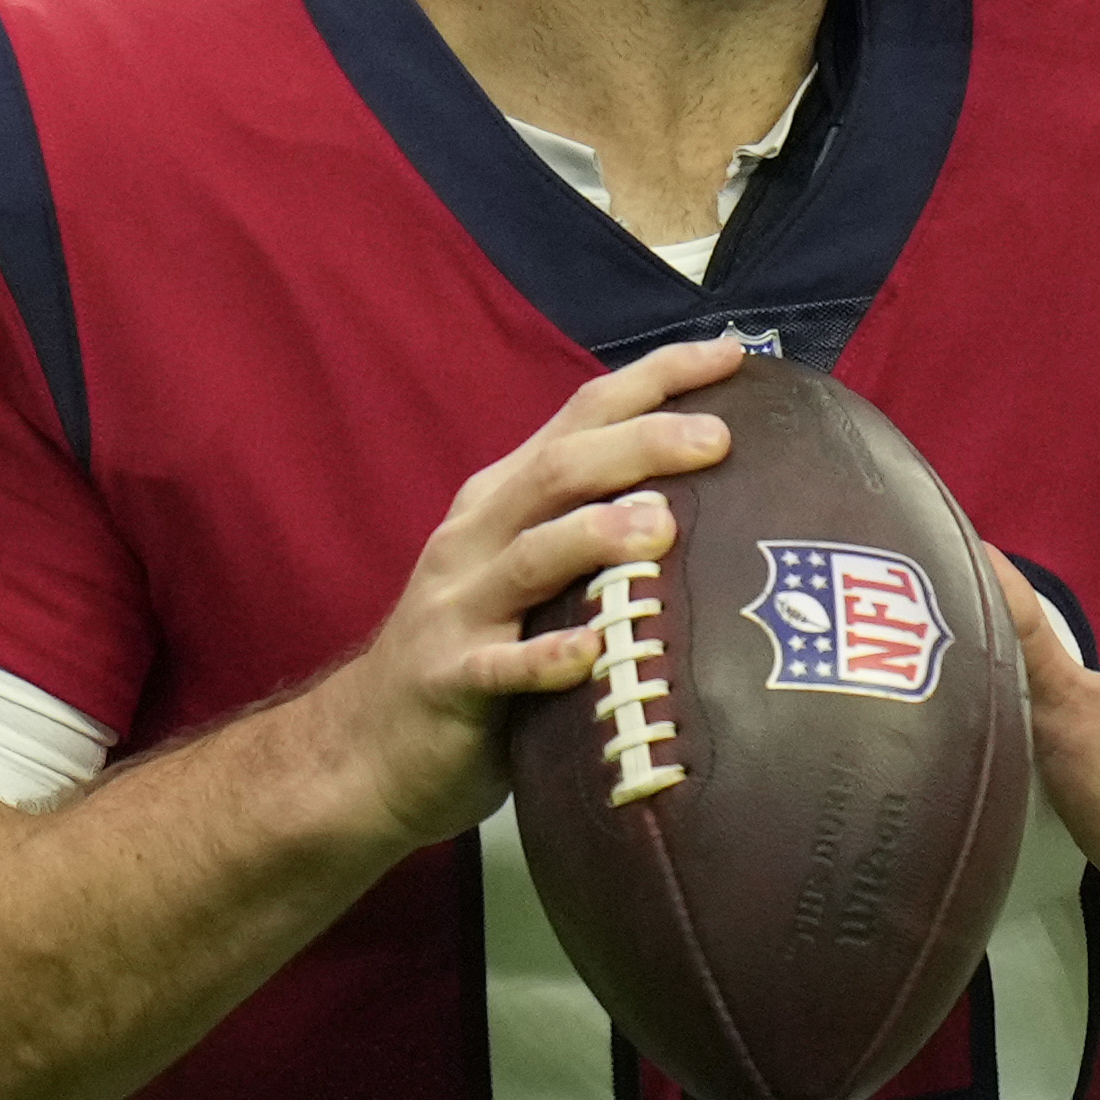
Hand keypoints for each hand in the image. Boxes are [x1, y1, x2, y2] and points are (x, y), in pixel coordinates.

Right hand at [307, 334, 745, 852]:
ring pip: (531, 556)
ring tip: (665, 525)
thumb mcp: (527, 569)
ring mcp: (459, 607)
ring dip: (596, 535)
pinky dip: (547, 657)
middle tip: (717, 438)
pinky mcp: (449, 681)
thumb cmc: (478, 648)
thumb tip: (710, 493)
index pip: (583, 415)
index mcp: (504, 497)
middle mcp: (478, 536)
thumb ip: (593, 527)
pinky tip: (592, 651)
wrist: (367, 744)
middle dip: (641, 443)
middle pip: (561, 469)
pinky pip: (501, 667)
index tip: (731, 354)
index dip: (655, 378)